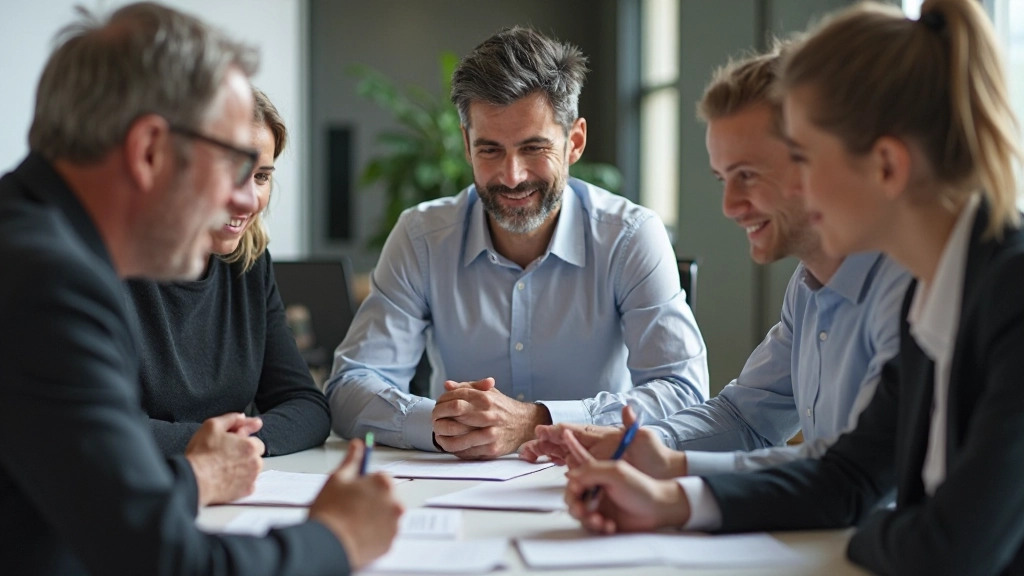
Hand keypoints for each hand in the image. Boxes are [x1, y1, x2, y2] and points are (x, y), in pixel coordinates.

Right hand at [185, 413, 263, 505]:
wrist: (194, 480)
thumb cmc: (202, 454)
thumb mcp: (212, 426)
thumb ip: (231, 419)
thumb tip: (244, 417)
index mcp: (250, 446)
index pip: (256, 442)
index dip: (243, 442)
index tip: (231, 446)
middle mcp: (255, 463)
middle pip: (255, 456)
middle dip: (245, 455)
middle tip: (226, 456)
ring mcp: (252, 479)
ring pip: (252, 470)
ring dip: (243, 468)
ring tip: (223, 468)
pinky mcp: (245, 492)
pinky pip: (248, 484)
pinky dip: (240, 481)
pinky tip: (226, 479)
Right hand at [309, 440, 403, 570]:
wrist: (325, 545)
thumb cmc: (330, 512)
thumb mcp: (337, 478)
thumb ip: (352, 460)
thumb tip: (358, 445)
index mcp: (384, 483)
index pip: (379, 478)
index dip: (363, 485)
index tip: (353, 493)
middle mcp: (395, 502)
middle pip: (385, 497)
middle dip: (371, 501)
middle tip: (350, 509)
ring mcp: (394, 524)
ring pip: (385, 516)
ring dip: (374, 518)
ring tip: (352, 523)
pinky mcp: (390, 543)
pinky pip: (384, 535)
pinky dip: (374, 535)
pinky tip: (357, 535)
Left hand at [431, 378, 550, 458]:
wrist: (525, 424)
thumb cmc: (502, 407)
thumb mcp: (488, 392)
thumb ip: (467, 387)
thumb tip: (447, 385)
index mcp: (487, 398)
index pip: (457, 398)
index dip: (442, 403)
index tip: (436, 407)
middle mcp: (489, 415)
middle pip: (456, 415)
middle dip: (440, 419)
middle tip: (434, 422)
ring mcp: (491, 433)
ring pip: (459, 438)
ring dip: (444, 438)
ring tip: (438, 436)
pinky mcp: (492, 449)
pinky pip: (467, 452)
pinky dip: (455, 450)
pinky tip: (449, 445)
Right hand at [520, 406, 685, 478]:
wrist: (663, 475)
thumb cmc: (654, 455)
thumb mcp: (645, 437)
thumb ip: (632, 424)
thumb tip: (628, 407)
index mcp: (599, 436)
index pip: (573, 431)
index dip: (555, 431)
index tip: (540, 432)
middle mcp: (591, 446)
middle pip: (561, 442)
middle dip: (542, 443)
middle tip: (526, 448)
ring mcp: (590, 458)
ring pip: (560, 453)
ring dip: (543, 453)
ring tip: (527, 455)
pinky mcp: (592, 471)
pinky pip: (570, 466)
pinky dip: (555, 465)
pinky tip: (544, 466)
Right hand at [562, 429, 690, 533]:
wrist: (659, 508)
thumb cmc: (642, 487)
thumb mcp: (616, 472)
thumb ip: (591, 470)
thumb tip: (570, 476)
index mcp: (597, 473)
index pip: (576, 470)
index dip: (570, 476)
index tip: (572, 481)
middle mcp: (596, 488)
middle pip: (573, 496)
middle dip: (574, 504)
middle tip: (581, 510)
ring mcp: (600, 505)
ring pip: (580, 513)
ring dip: (586, 518)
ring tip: (599, 520)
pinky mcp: (605, 519)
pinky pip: (591, 526)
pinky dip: (598, 527)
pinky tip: (609, 525)